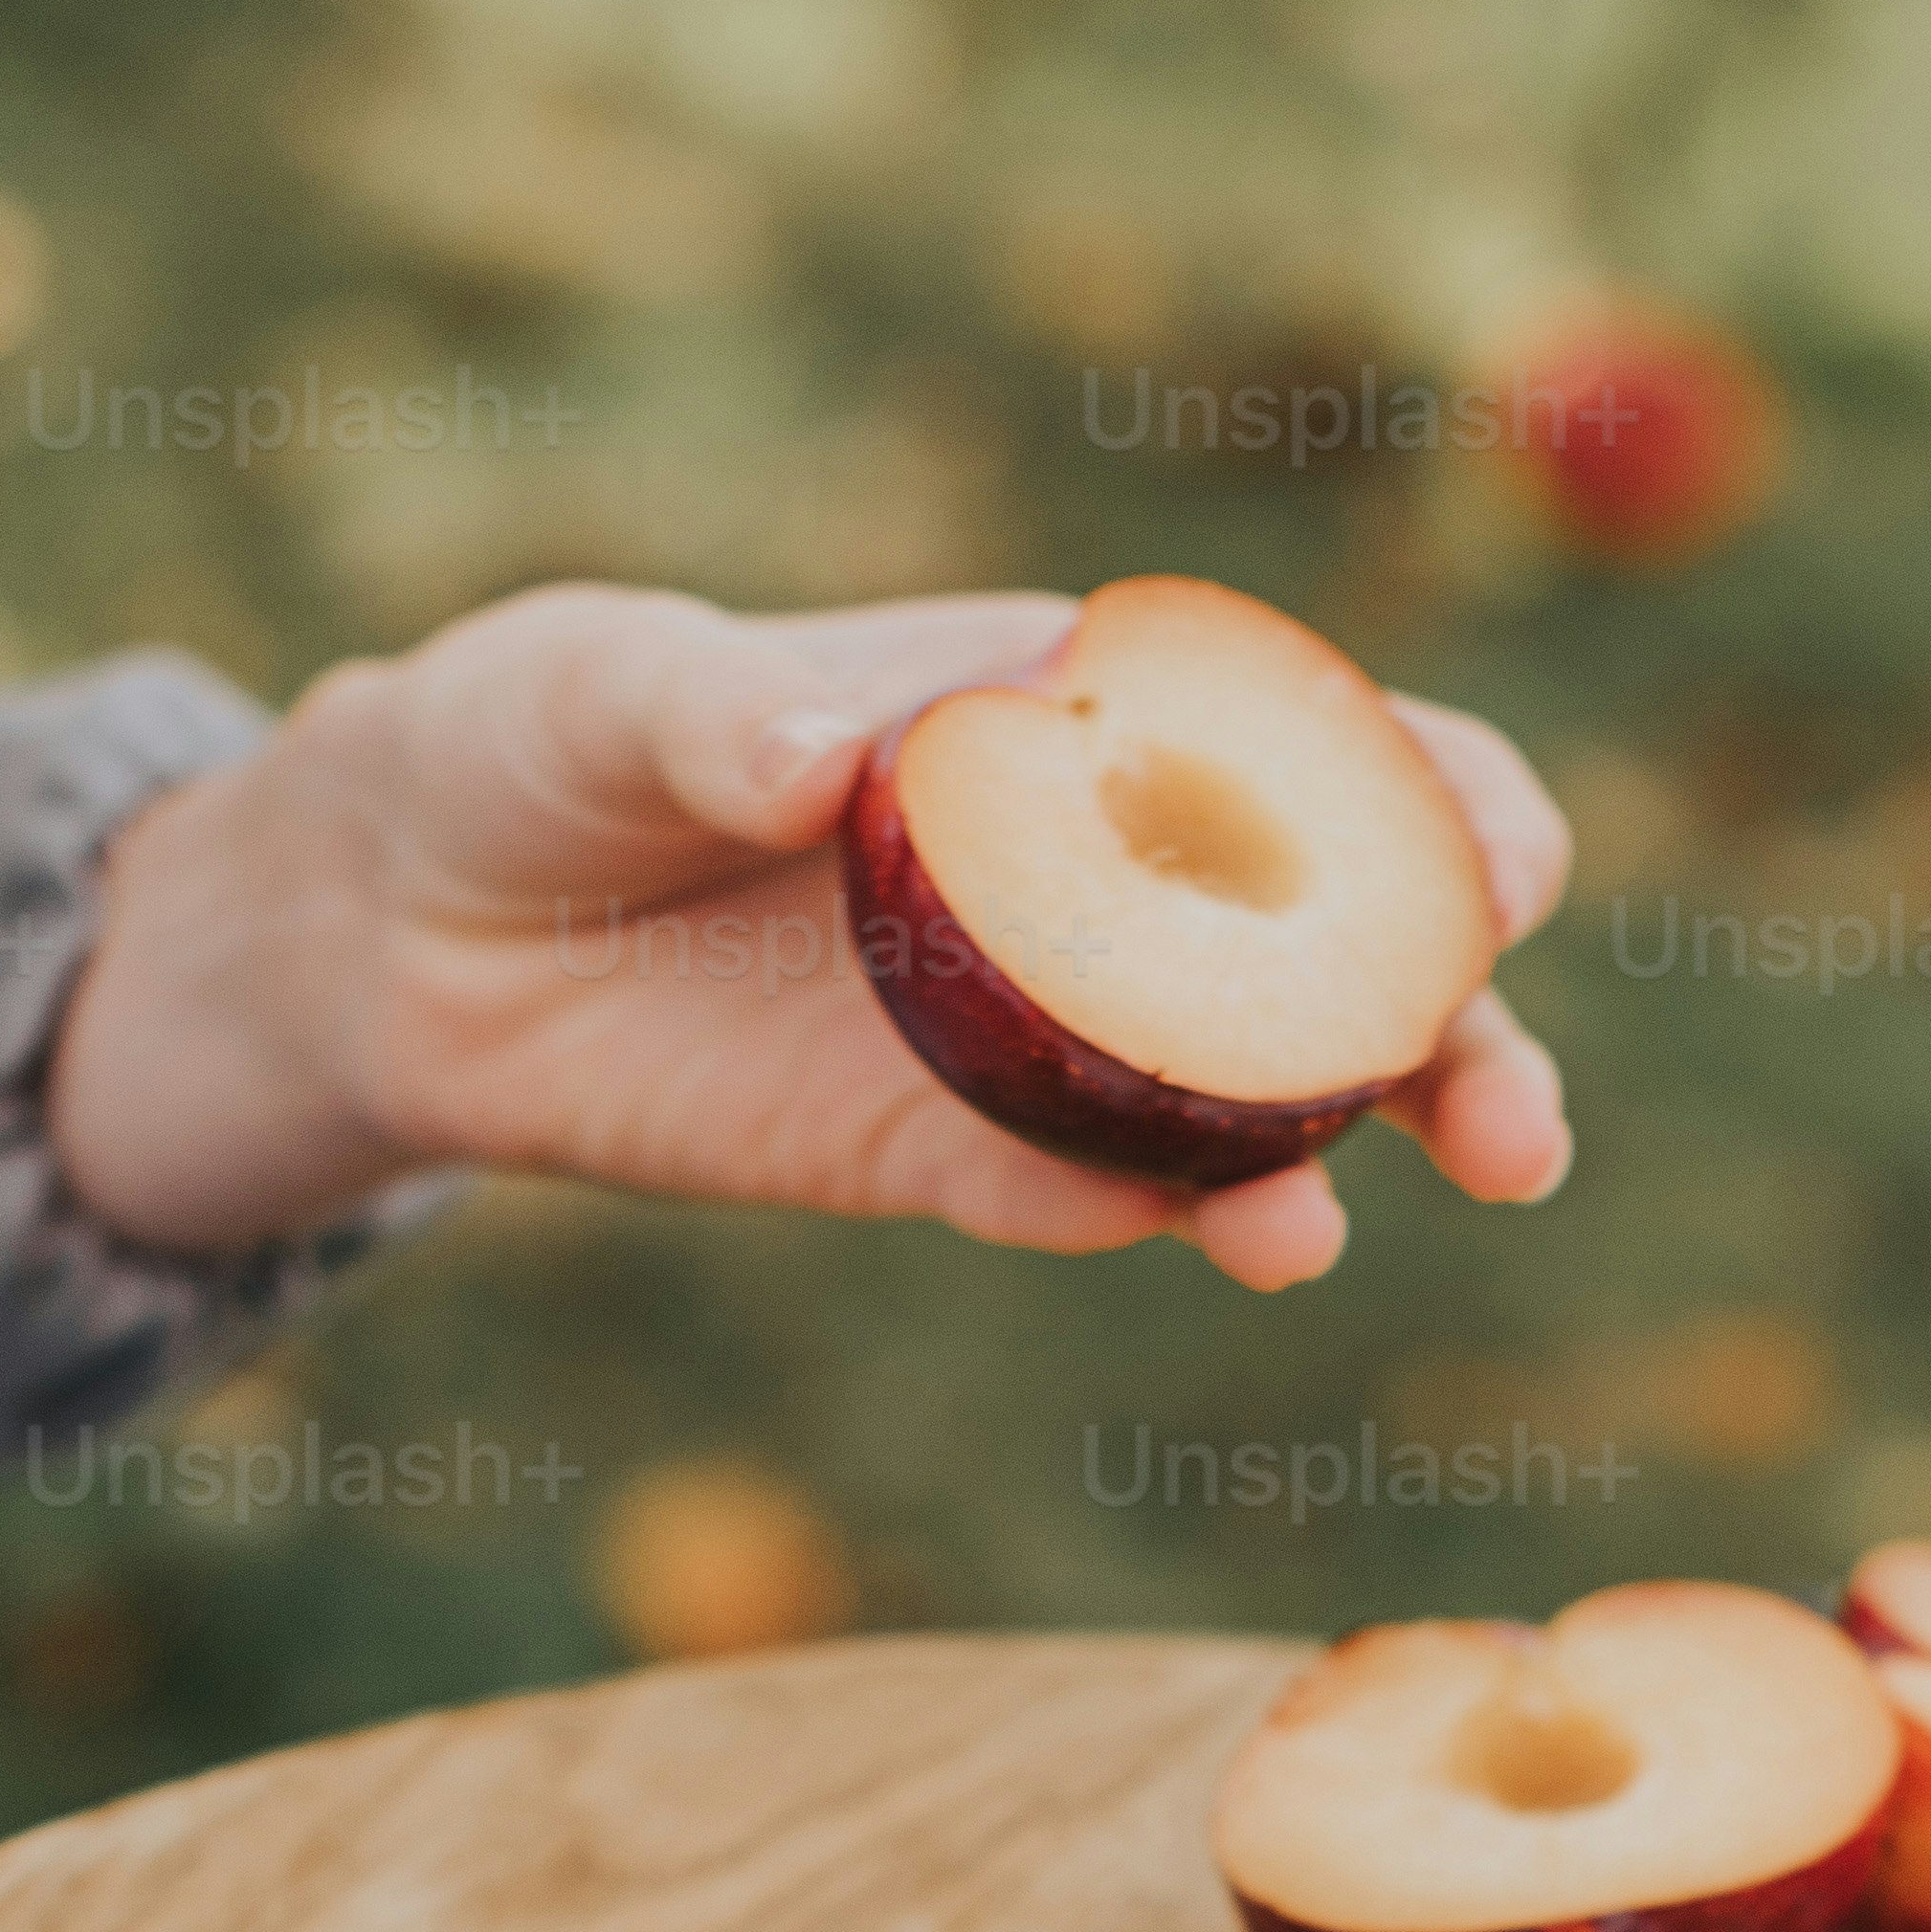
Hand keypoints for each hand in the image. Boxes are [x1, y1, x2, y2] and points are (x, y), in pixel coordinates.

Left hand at [47, 578, 1572, 1302]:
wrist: (417, 923)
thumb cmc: (537, 738)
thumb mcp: (604, 692)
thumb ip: (720, 714)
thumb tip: (821, 758)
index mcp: (1066, 715)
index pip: (1304, 746)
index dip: (1430, 801)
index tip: (1497, 868)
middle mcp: (1094, 879)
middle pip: (1333, 950)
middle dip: (1452, 1028)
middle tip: (1513, 1126)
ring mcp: (1031, 1034)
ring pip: (1248, 1100)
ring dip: (1340, 1158)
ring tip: (1349, 1224)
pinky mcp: (943, 1160)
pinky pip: (1087, 1198)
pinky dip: (1167, 1219)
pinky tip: (1230, 1238)